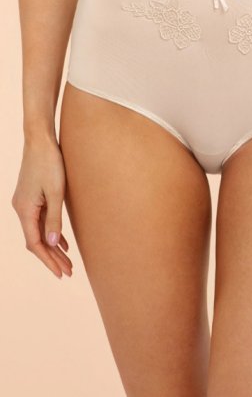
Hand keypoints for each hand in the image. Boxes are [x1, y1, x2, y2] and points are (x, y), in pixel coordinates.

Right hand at [11, 134, 72, 278]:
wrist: (41, 140)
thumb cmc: (50, 163)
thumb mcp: (56, 193)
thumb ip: (54, 219)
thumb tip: (53, 244)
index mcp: (24, 210)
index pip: (35, 244)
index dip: (48, 260)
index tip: (61, 273)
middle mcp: (21, 209)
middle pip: (37, 241)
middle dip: (52, 258)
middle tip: (68, 272)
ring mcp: (26, 203)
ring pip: (39, 232)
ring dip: (53, 247)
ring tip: (67, 262)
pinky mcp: (32, 196)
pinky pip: (41, 221)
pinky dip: (51, 233)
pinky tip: (62, 242)